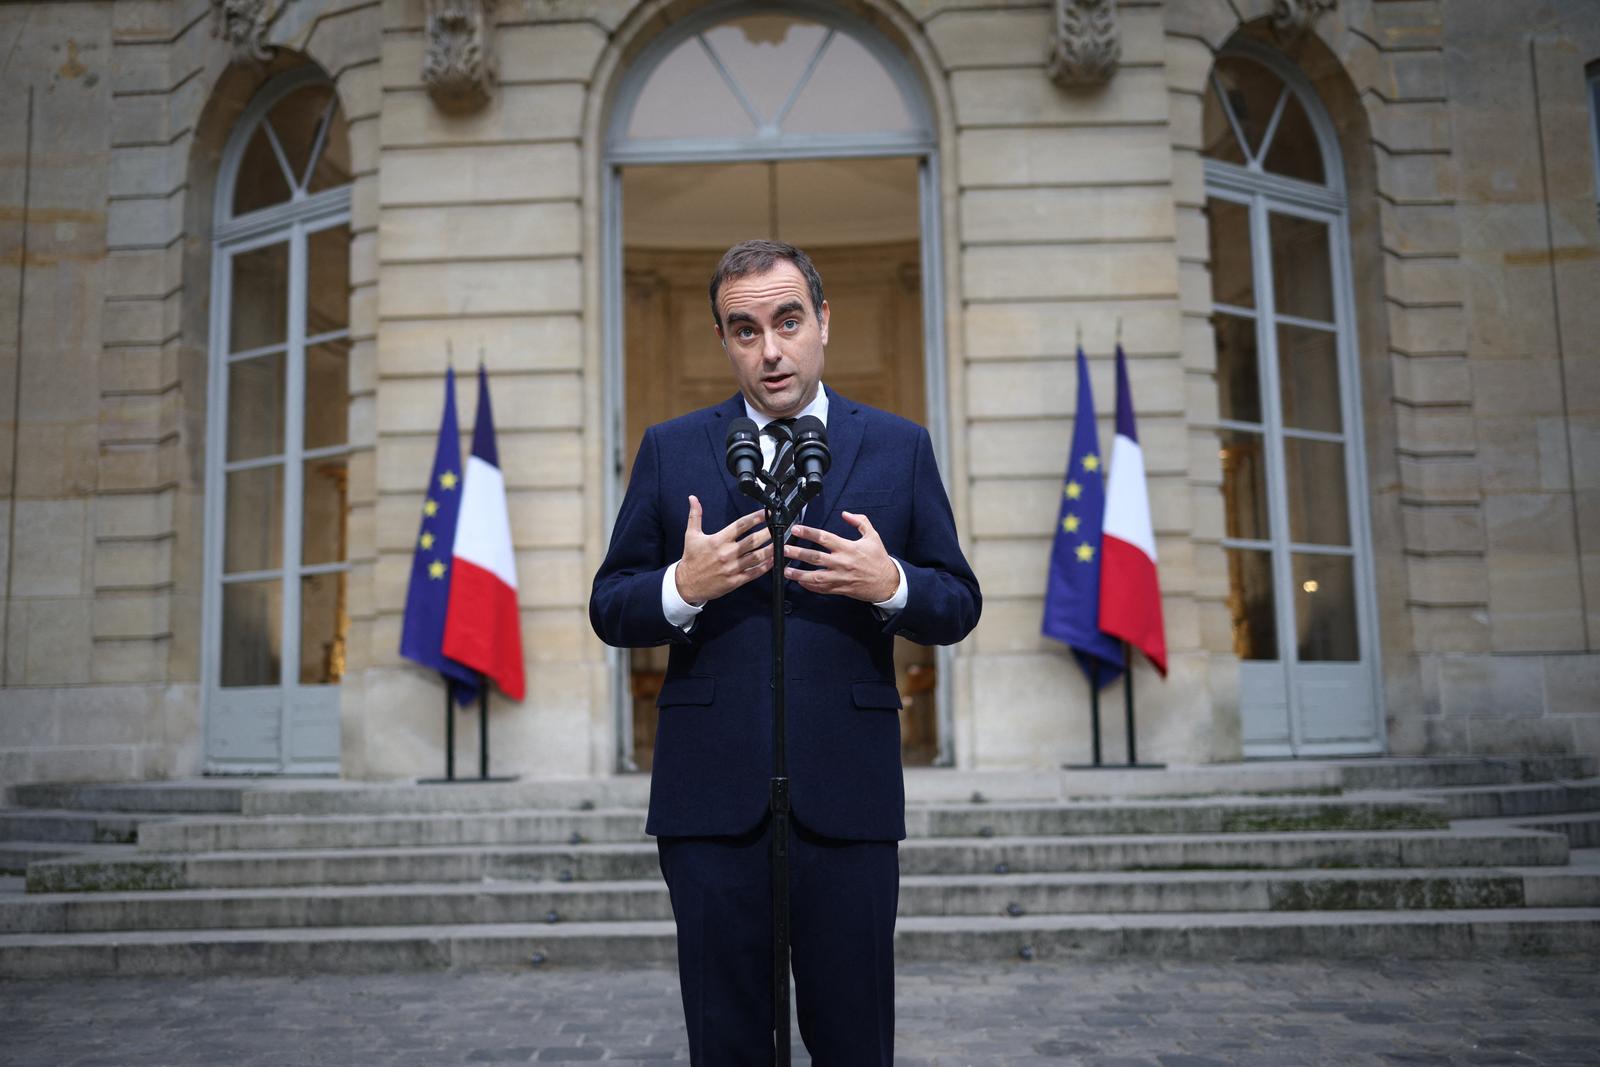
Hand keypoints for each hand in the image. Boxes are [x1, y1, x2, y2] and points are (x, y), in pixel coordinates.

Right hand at [675, 496, 772, 603]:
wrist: (686, 584)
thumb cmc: (691, 559)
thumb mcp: (691, 535)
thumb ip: (695, 515)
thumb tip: (693, 498)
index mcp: (718, 540)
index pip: (741, 525)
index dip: (756, 517)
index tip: (767, 512)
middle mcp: (727, 553)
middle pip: (753, 540)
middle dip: (768, 532)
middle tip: (779, 526)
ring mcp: (732, 568)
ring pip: (757, 557)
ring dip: (771, 549)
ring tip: (781, 542)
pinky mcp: (735, 581)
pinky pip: (754, 572)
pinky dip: (766, 566)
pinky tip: (774, 560)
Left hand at [782, 512, 899, 602]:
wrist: (887, 583)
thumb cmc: (879, 559)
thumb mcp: (872, 536)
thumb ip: (860, 522)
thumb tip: (846, 514)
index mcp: (848, 548)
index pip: (824, 538)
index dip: (809, 533)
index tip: (796, 529)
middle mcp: (842, 563)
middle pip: (815, 558)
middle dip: (797, 553)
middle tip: (784, 549)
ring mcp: (839, 577)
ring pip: (815, 577)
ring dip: (798, 574)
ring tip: (785, 570)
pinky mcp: (839, 589)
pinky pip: (821, 589)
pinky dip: (809, 586)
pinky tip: (800, 582)